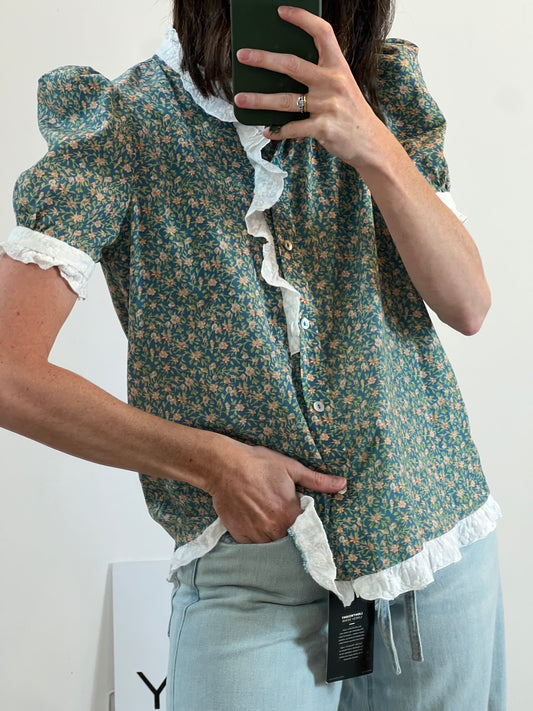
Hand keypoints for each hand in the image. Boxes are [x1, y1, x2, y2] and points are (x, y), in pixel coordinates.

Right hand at [207, 440, 345, 542]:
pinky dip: (257, 537)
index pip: (307, 532)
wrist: (223, 466)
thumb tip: (342, 484)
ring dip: (274, 536)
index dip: (307, 526)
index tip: (305, 523)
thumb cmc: (258, 464)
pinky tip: (255, 521)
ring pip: (271, 544)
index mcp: (289, 516)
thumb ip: (317, 481)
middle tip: (283, 516)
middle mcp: (273, 530)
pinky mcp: (239, 536)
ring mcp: (255, 536)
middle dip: (290, 532)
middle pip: (289, 540)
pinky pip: (254, 544)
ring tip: (269, 518)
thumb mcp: (291, 468)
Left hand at [234, 5, 392, 169]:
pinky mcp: (323, 128)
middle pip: (292, 65)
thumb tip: (283, 72)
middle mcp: (333, 81)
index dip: (302, 19)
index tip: (281, 12)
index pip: (322, 32)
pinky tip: (267, 130)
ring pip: (285, 100)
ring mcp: (328, 105)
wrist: (371, 144)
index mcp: (338, 66)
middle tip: (243, 56)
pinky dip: (277, 130)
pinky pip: (292, 127)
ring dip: (259, 100)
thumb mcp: (342, 87)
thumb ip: (320, 77)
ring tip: (241, 98)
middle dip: (264, 60)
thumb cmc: (351, 114)